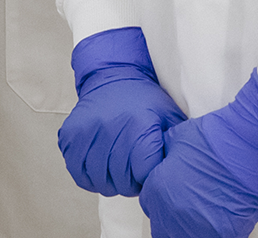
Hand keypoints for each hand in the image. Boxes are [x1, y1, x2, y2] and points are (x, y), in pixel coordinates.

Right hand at [57, 27, 186, 196]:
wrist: (112, 76)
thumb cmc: (145, 100)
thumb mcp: (169, 117)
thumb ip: (178, 143)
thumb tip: (186, 169)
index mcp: (138, 127)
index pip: (143, 174)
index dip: (148, 178)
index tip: (149, 169)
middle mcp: (110, 129)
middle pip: (122, 181)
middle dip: (131, 182)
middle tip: (134, 171)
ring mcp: (87, 133)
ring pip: (100, 181)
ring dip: (111, 181)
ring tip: (118, 169)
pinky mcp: (70, 135)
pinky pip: (78, 173)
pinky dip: (90, 177)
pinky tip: (100, 166)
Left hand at [140, 71, 257, 237]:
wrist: (252, 143)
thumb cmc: (220, 137)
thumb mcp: (175, 140)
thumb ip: (163, 161)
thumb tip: (162, 168)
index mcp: (159, 190)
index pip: (149, 205)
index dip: (160, 197)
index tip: (170, 191)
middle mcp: (176, 213)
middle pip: (163, 227)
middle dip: (170, 215)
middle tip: (185, 202)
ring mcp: (201, 226)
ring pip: (185, 235)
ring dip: (189, 225)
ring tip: (202, 208)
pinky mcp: (226, 233)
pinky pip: (211, 235)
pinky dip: (212, 228)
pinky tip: (218, 212)